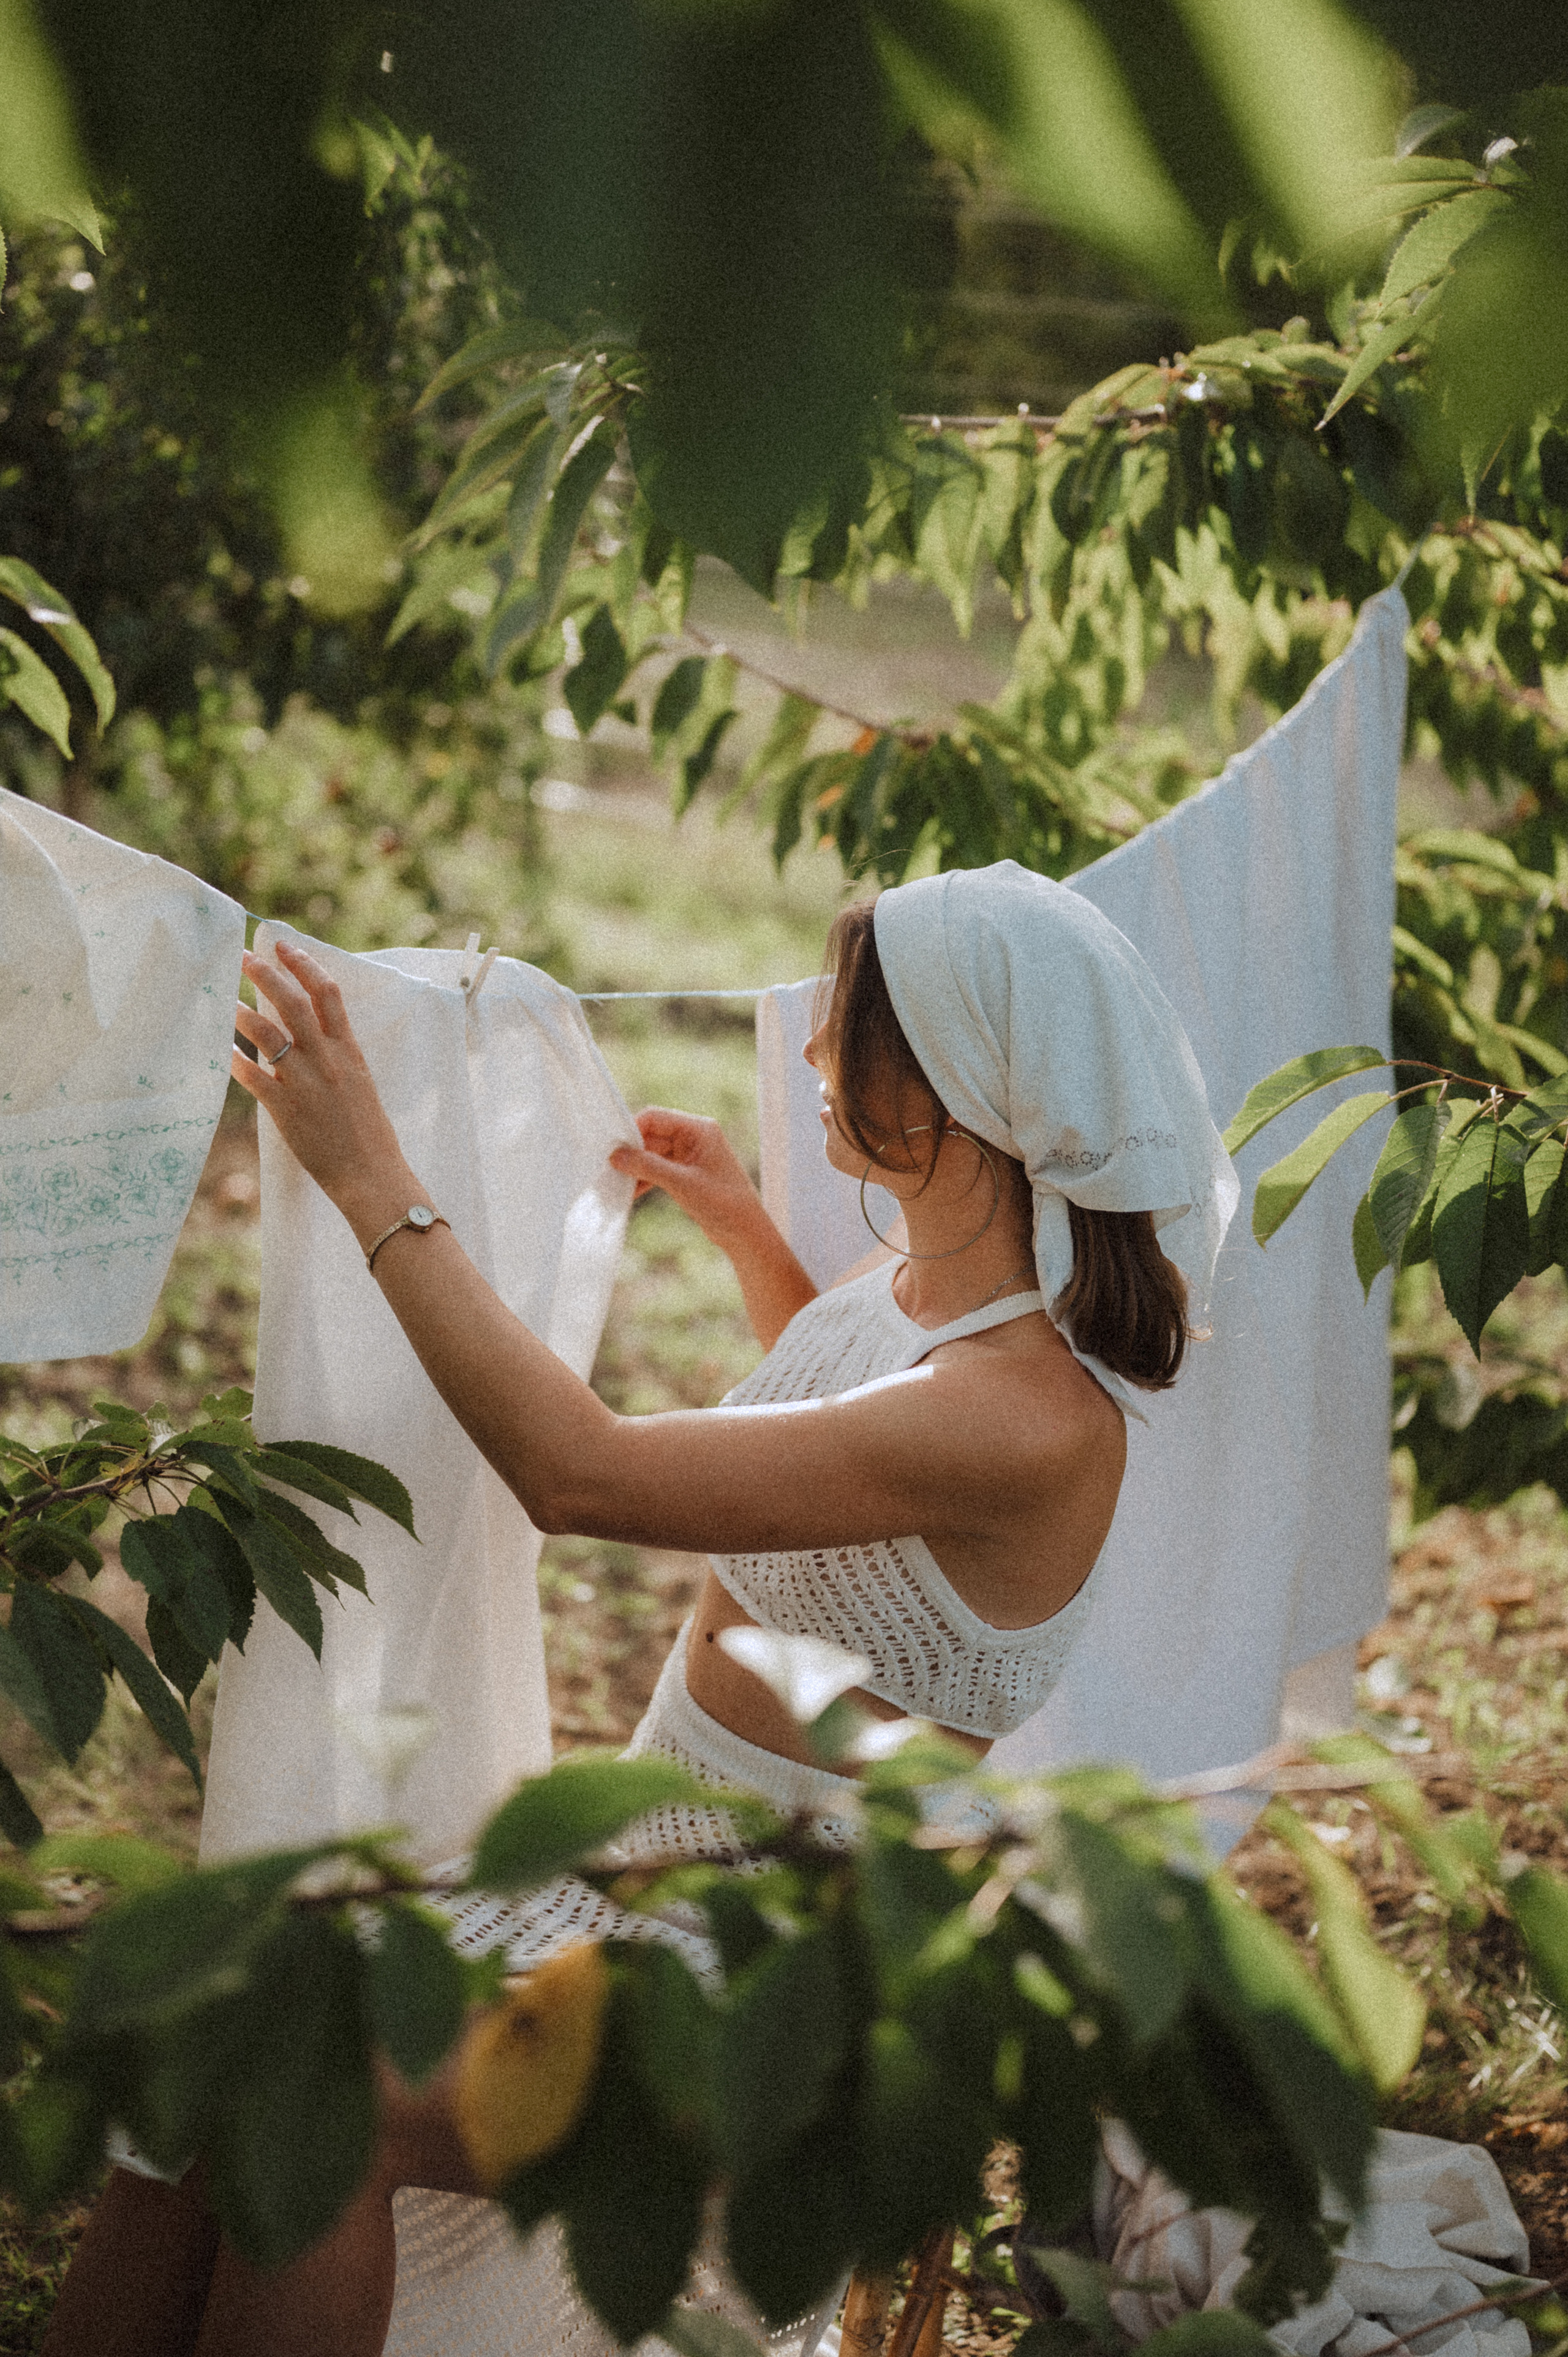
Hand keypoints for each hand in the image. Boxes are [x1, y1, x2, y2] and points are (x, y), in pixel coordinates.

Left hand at [231, 939, 417, 1233]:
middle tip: (244, 957)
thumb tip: (314, 1038)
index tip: (285, 947)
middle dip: (267, 974)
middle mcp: (327, 1059)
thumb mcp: (361, 1084)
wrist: (372, 1174)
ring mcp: (305, 1082)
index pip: (328, 993)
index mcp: (349, 1050)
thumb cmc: (369, 1134)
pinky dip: (232, 1060)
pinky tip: (218, 1050)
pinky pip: (251, 1076)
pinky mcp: (286, 1108)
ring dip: (241, 1011)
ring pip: (268, 1033)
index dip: (305, 965)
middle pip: (294, 1002)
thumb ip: (338, 1057)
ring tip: (222, 999)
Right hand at [609, 1108, 765, 1248]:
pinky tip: (630, 1192)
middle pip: (651, 1135)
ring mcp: (689, 1155)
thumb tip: (617, 1156)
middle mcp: (694, 1137)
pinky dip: (644, 1179)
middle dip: (632, 1152)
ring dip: (636, 1168)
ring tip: (616, 1182)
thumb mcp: (682, 1183)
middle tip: (610, 1167)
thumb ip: (648, 1167)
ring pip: (652, 1154)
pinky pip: (657, 1169)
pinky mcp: (685, 1173)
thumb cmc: (724, 1203)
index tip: (614, 1148)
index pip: (656, 1117)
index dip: (633, 1130)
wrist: (744, 1232)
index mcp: (699, 1129)